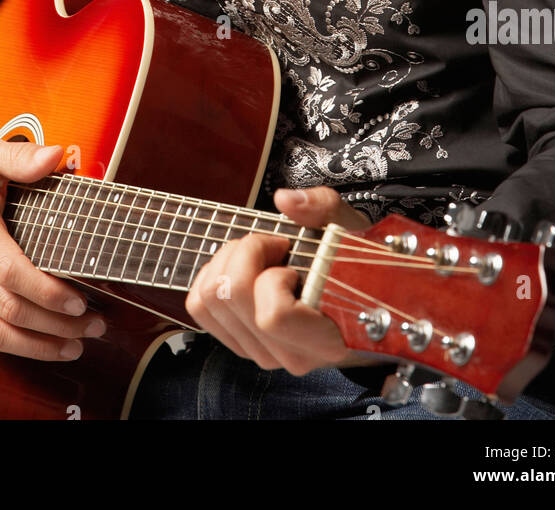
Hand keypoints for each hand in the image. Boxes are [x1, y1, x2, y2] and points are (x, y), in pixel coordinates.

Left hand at [184, 185, 371, 374]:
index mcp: (325, 338)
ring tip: (260, 256)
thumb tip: (285, 201)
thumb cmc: (353, 266)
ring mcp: (262, 353)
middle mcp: (289, 355)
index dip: (273, 277)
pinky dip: (211, 276)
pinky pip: (198, 308)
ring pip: (207, 301)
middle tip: (273, 245)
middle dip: (245, 253)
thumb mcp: (349, 228)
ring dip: (228, 262)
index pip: (272, 317)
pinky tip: (243, 269)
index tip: (291, 257)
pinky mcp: (240, 344)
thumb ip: (323, 208)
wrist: (356, 298)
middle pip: (230, 297)